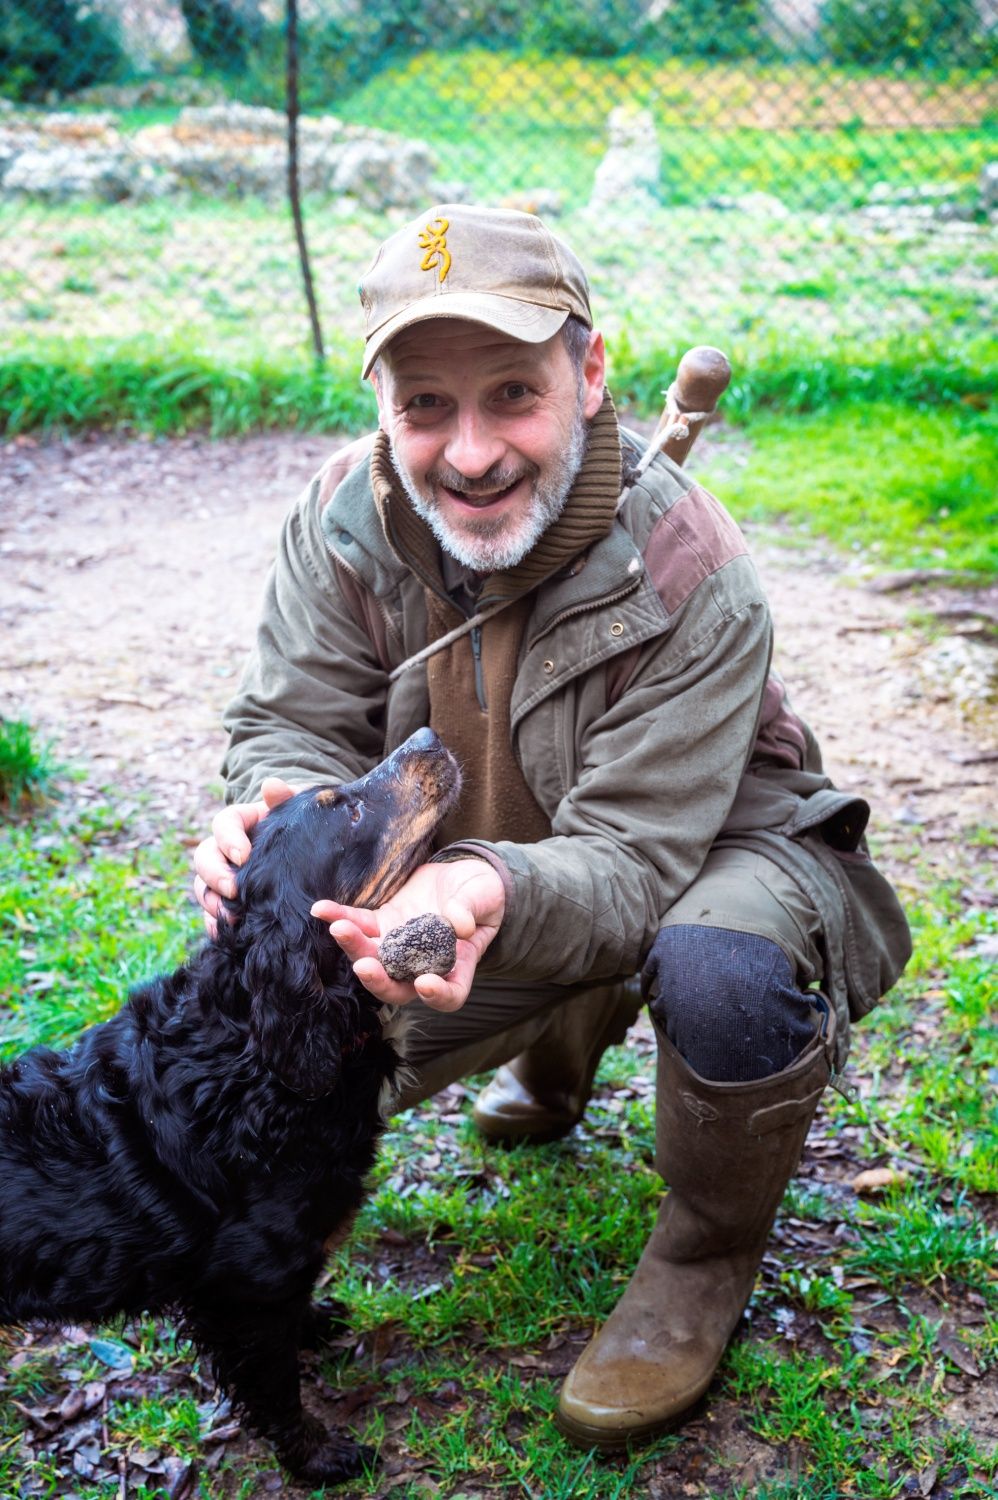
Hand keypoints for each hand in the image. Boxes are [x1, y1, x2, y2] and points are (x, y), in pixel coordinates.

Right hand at [192, 777, 296, 933]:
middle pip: (204, 857)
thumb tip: (271, 786)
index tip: (243, 855)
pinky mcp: (228, 901)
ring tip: (231, 917)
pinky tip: (229, 934)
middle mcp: (224, 848)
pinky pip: (212, 914)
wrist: (308, 848)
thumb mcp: (298, 808)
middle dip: (214, 875)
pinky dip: (215, 924)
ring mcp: (223, 876)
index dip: (228, 839)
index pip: (223, 823)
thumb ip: (286, 797)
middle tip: (233, 890)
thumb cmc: (301, 824)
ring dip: (212, 903)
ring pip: (203, 887)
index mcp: (239, 821)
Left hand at [311, 859, 505, 1011]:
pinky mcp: (382, 925)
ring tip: (338, 928)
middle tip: (364, 965)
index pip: (449, 995)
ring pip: (372, 958)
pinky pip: (359, 926)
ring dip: (353, 946)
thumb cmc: (482, 894)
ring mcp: (399, 947)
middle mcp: (423, 965)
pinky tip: (321, 909)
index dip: (437, 996)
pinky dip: (340, 918)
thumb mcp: (485, 897)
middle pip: (396, 986)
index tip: (425, 983)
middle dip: (377, 979)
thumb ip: (472, 909)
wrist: (463, 878)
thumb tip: (460, 923)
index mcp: (458, 966)